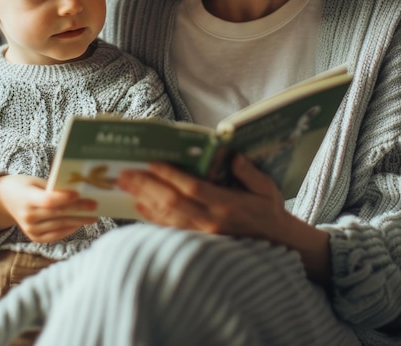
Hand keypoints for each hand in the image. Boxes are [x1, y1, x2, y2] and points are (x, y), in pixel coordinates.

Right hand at [0, 174, 97, 242]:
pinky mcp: (34, 237)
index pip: (47, 201)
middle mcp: (27, 216)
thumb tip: (77, 189)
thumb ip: (53, 187)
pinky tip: (80, 223)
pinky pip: (55, 235)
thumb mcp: (36, 181)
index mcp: (27, 199)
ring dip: (78, 220)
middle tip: (95, 205)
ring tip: (93, 215)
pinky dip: (69, 229)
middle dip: (79, 209)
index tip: (79, 193)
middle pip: (58, 214)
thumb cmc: (25, 186)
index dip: (64, 198)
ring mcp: (30, 229)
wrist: (5, 200)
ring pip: (59, 225)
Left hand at [117, 154, 286, 238]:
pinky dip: (151, 217)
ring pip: (166, 217)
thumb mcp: (267, 188)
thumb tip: (233, 156)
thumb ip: (250, 172)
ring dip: (143, 199)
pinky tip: (138, 205)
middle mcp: (211, 221)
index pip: (192, 188)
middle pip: (172, 202)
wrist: (275, 244)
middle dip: (146, 185)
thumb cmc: (268, 210)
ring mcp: (202, 236)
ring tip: (125, 184)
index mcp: (227, 204)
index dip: (170, 175)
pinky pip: (169, 229)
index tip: (152, 162)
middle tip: (125, 172)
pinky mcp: (197, 244)